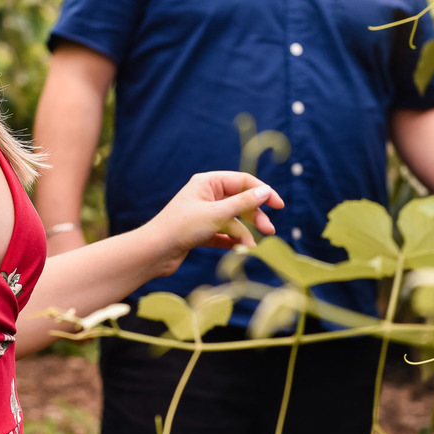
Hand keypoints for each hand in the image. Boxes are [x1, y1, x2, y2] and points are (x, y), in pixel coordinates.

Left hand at [144, 171, 282, 276]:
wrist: (155, 252)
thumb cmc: (183, 227)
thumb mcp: (217, 214)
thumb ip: (243, 203)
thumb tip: (265, 191)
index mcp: (207, 183)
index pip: (242, 181)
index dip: (262, 191)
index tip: (278, 205)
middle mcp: (206, 195)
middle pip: (239, 201)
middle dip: (255, 215)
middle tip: (269, 230)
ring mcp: (203, 214)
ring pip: (233, 220)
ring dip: (244, 232)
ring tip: (251, 247)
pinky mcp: (201, 232)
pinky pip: (223, 233)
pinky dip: (232, 240)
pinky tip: (240, 249)